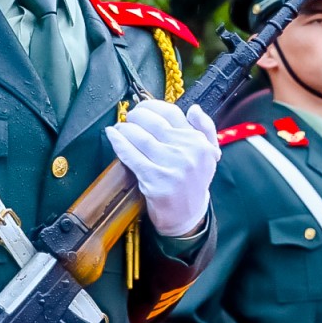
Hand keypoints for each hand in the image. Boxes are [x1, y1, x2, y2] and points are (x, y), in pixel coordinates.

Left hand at [106, 100, 218, 233]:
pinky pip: (131, 156)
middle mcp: (187, 152)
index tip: (142, 108)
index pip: (172, 113)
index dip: (152, 106)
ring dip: (125, 129)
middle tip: (129, 118)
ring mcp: (171, 167)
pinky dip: (119, 143)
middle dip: (135, 116)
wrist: (188, 215)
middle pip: (154, 123)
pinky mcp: (154, 180)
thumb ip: (205, 128)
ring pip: (140, 138)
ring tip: (119, 128)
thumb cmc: (194, 182)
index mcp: (199, 142)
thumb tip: (193, 108)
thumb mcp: (209, 154)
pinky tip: (112, 136)